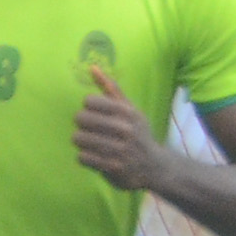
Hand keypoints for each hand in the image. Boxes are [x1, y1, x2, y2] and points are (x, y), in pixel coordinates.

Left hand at [70, 65, 163, 194]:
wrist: (155, 166)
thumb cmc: (138, 134)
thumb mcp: (130, 110)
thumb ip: (111, 89)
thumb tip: (92, 67)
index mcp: (128, 112)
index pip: (89, 101)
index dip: (88, 108)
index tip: (97, 115)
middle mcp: (125, 129)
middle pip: (81, 119)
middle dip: (82, 126)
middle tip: (91, 131)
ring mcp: (120, 149)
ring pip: (79, 138)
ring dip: (82, 142)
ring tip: (91, 144)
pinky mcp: (114, 167)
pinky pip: (83, 157)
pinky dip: (85, 157)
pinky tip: (94, 156)